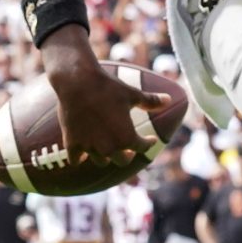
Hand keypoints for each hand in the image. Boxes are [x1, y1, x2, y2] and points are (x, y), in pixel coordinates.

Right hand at [41, 37, 169, 169]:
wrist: (77, 81)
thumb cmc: (107, 86)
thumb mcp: (132, 93)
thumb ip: (151, 101)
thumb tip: (169, 100)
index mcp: (127, 137)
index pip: (142, 147)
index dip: (148, 143)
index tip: (150, 139)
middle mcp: (109, 147)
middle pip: (122, 161)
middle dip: (126, 155)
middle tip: (128, 150)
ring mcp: (89, 147)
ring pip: (100, 161)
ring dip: (105, 156)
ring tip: (105, 148)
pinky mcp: (71, 143)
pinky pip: (75, 160)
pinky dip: (78, 158)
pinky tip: (81, 155)